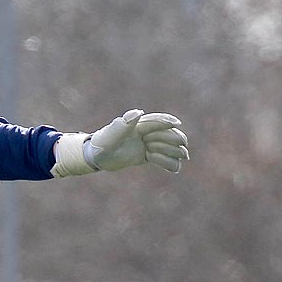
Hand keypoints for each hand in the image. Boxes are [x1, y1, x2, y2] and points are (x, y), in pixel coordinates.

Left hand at [51, 109, 189, 176]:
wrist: (96, 157)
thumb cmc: (102, 144)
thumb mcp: (111, 136)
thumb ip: (123, 124)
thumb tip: (139, 112)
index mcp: (137, 124)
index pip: (155, 121)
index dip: (166, 122)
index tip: (177, 123)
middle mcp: (144, 132)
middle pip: (164, 134)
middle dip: (174, 140)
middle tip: (184, 150)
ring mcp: (146, 144)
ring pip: (165, 146)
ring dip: (174, 152)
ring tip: (183, 159)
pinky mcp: (146, 155)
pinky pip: (161, 158)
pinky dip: (168, 163)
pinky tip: (176, 169)